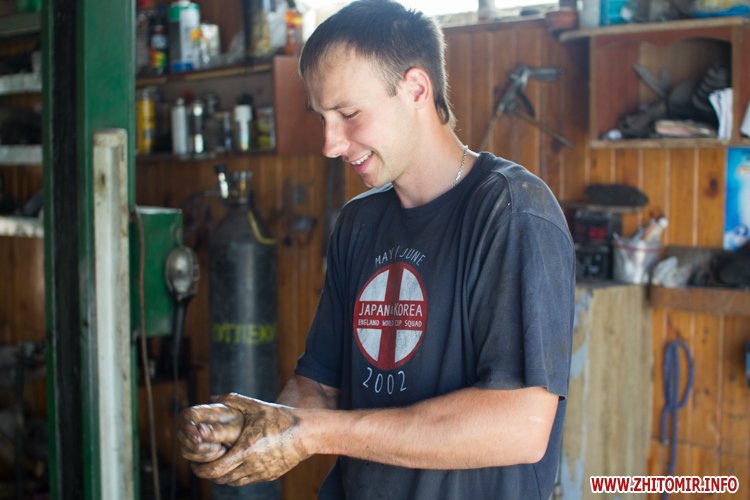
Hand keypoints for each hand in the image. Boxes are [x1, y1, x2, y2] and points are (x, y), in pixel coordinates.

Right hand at [178, 402, 243, 462]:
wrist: (253, 438)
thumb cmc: (246, 430)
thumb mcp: (236, 429)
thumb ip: (218, 430)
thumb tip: (200, 431)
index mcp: (208, 411)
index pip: (188, 414)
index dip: (189, 426)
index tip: (198, 438)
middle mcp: (198, 422)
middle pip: (181, 433)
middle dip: (197, 445)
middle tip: (218, 447)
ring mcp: (195, 436)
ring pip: (184, 449)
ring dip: (201, 454)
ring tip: (222, 450)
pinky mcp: (196, 449)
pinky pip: (191, 457)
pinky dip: (203, 460)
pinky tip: (219, 455)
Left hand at [190, 393, 309, 485]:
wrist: (306, 433)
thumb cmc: (280, 418)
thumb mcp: (256, 406)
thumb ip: (233, 401)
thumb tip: (213, 397)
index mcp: (245, 450)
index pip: (215, 470)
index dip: (201, 470)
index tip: (195, 464)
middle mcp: (252, 465)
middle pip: (221, 479)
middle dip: (209, 474)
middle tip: (202, 466)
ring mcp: (261, 473)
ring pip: (234, 482)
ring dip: (223, 476)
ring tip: (218, 464)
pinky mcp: (269, 476)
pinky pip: (247, 480)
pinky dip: (238, 475)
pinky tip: (237, 464)